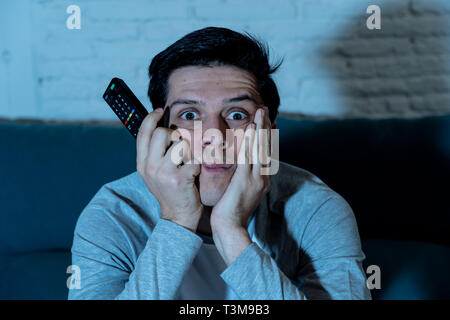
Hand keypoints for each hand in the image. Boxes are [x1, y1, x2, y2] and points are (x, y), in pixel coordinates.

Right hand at [136, 108, 202, 231]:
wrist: (178, 216)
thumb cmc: (170, 190)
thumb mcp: (154, 172)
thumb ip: (154, 152)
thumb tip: (160, 127)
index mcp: (142, 163)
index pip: (142, 132)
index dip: (151, 118)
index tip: (159, 111)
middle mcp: (149, 166)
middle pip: (162, 133)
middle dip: (175, 136)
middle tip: (179, 148)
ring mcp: (164, 172)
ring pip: (181, 144)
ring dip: (188, 152)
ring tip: (187, 165)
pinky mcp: (180, 178)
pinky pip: (194, 158)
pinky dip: (197, 165)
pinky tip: (194, 175)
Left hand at [210, 108, 270, 263]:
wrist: (229, 228)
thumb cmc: (230, 214)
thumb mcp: (239, 195)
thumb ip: (242, 182)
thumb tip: (239, 172)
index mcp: (261, 181)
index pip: (265, 155)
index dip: (266, 138)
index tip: (266, 124)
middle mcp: (261, 178)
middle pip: (265, 148)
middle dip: (265, 128)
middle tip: (265, 111)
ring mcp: (255, 178)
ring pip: (259, 148)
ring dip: (260, 129)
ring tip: (261, 112)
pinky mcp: (245, 180)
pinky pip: (249, 156)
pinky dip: (251, 141)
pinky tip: (251, 128)